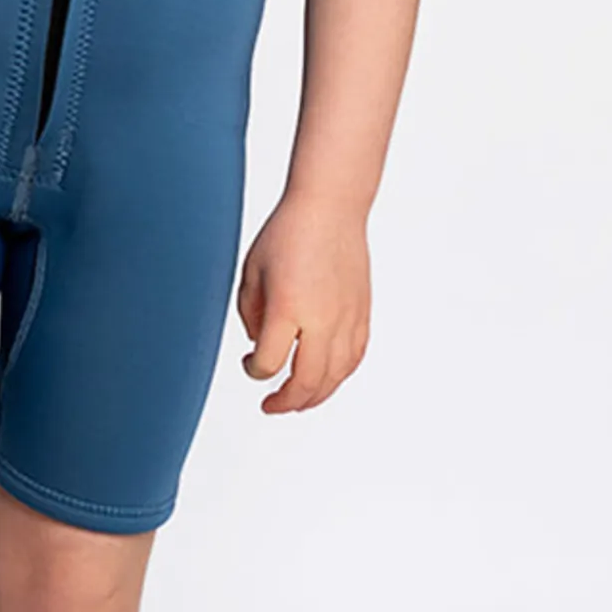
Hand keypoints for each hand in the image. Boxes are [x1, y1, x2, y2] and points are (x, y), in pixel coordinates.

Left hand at [235, 191, 370, 411]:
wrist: (331, 207)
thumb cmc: (289, 232)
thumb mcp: (252, 271)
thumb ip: (250, 313)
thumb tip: (260, 343)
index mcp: (287, 308)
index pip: (269, 363)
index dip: (253, 371)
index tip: (248, 363)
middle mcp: (321, 319)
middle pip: (307, 382)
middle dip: (286, 401)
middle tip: (271, 405)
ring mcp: (346, 318)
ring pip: (335, 376)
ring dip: (315, 396)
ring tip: (298, 400)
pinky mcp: (362, 314)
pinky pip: (354, 358)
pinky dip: (339, 376)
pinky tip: (326, 378)